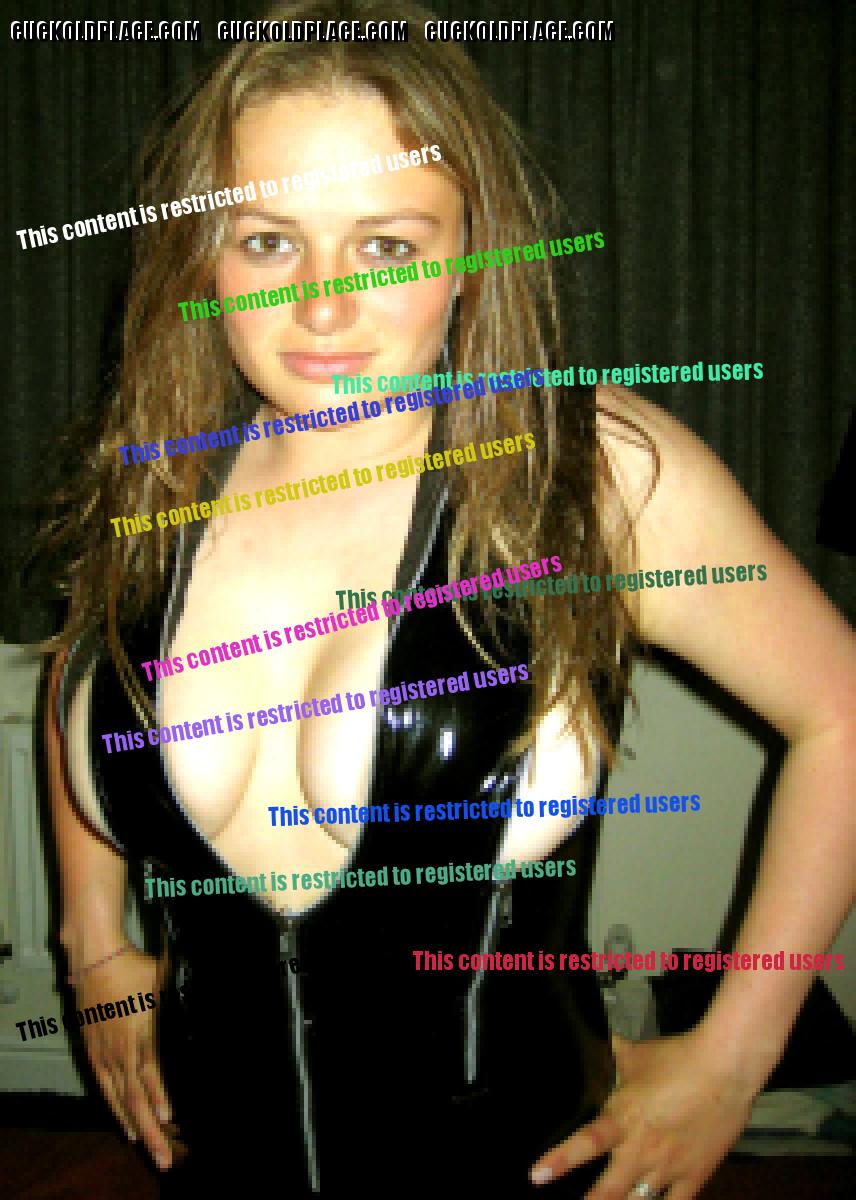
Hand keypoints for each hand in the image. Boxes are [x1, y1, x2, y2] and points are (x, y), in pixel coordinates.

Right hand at [71, 947, 177, 1170]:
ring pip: (121, 1100)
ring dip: (136, 1126)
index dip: (160, 1097)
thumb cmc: (134, 968)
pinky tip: (127, 1126)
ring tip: (150, 1150)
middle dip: (152, 1131)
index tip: (171, 1118)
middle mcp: (121, 1051)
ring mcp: (105, 1055)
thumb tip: (209, 1013)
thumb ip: (182, 1003)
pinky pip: (105, 1089)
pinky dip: (116, 1110)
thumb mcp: (166, 983)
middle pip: (136, 1098)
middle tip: (164, 1158)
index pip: (151, 1074)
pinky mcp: (94, 1053)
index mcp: (140, 1034)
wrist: (96, 959)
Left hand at [530, 1030, 758, 1197]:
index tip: (537, 1176)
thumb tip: (593, 1041)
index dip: (560, 1161)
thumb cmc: (679, 1058)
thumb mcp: (635, 1054)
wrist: (725, 1068)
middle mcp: (642, 1148)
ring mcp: (668, 1167)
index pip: (585, 1142)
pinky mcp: (694, 1176)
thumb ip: (610, 1055)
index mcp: (623, 1118)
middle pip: (610, 1191)